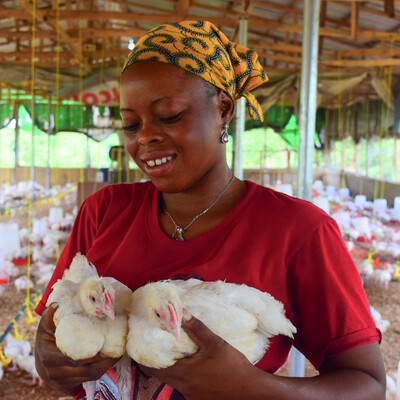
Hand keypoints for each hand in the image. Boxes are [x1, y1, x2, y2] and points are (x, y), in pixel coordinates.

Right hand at [35, 304, 118, 395]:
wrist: (42, 361)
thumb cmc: (47, 339)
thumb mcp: (46, 328)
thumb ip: (49, 318)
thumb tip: (55, 305)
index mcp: (48, 355)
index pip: (70, 356)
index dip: (88, 352)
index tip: (103, 340)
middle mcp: (54, 371)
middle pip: (83, 368)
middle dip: (102, 359)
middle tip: (117, 346)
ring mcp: (62, 380)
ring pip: (89, 375)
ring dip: (106, 365)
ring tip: (118, 353)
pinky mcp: (71, 384)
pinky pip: (90, 379)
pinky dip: (102, 369)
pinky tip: (112, 360)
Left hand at [139, 311, 259, 399]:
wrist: (251, 392)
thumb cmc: (233, 367)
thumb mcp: (216, 344)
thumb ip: (197, 328)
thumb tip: (181, 312)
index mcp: (183, 373)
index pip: (153, 367)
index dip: (143, 357)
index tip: (139, 344)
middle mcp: (183, 386)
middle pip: (159, 375)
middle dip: (152, 361)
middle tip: (151, 345)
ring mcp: (191, 394)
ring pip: (171, 381)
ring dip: (167, 368)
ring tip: (169, 352)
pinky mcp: (199, 398)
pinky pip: (183, 386)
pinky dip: (180, 375)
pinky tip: (189, 366)